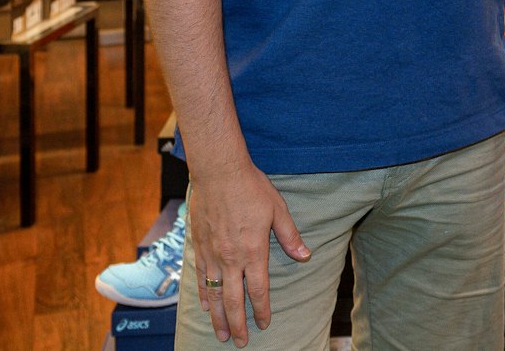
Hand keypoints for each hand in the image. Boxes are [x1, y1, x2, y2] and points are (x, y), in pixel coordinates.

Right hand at [186, 161, 311, 347]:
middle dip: (237, 323)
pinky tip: (205, 306)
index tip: (263, 324)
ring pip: (213, 293)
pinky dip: (203, 294)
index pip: (258, 290)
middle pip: (233, 299)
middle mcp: (230, 258)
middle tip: (239, 342)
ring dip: (218, 316)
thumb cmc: (251, 188)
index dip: (261, 310)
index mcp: (253, 251)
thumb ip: (290, 236)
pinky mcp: (199, 246)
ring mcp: (212, 254)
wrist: (219, 171)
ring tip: (221, 334)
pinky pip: (200, 277)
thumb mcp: (278, 209)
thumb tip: (304, 256)